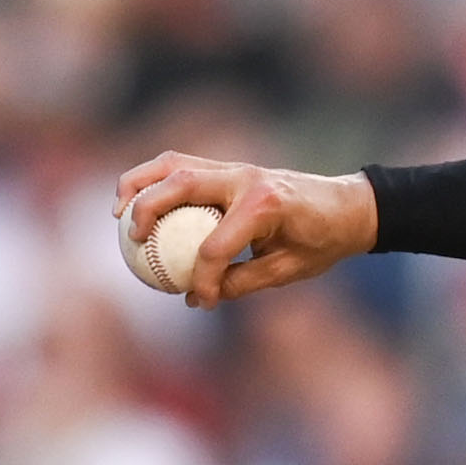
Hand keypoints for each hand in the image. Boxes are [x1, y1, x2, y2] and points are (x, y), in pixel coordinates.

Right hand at [115, 151, 377, 305]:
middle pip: (181, 183)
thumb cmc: (322, 241)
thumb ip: (241, 282)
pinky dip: (154, 180)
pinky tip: (137, 203)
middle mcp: (246, 178)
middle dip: (148, 209)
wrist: (348, 206)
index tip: (198, 300)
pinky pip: (182, 166)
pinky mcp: (228, 167)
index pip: (216, 244)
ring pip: (173, 163)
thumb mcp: (286, 271)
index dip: (201, 278)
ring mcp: (235, 167)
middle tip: (131, 241)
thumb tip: (196, 298)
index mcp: (265, 205)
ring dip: (139, 183)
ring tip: (117, 213)